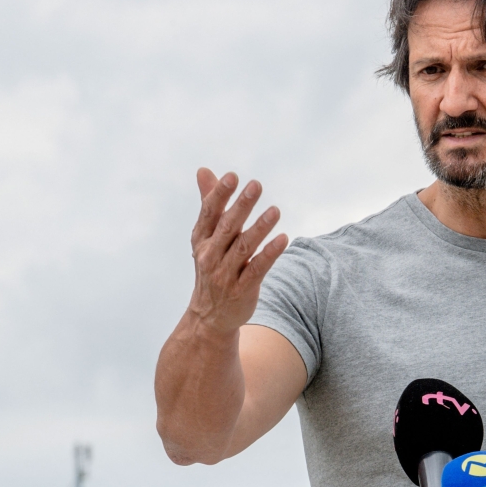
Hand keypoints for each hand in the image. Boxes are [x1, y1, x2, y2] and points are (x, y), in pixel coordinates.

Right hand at [187, 168, 287, 334]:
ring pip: (244, 247)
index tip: (232, 176)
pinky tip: (283, 238)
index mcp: (201, 239)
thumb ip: (209, 202)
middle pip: (228, 227)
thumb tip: (204, 170)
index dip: (219, 194)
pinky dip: (270, 254)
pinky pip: (257, 269)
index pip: (209, 213)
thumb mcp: (206, 236)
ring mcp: (225, 274)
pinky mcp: (243, 289)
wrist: (209, 316)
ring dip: (260, 228)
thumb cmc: (211, 266)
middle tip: (256, 185)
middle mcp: (210, 256)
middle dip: (241, 206)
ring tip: (275, 210)